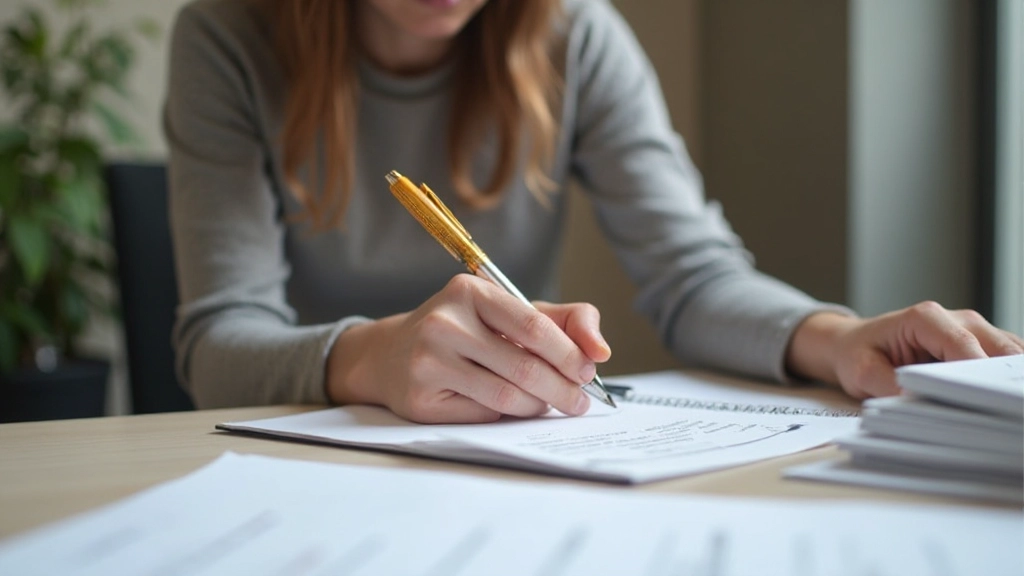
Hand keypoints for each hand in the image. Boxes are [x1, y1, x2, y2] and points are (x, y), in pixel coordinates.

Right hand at [325, 274, 611, 422]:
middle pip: (524, 366)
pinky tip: (514, 409)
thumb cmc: (463, 330)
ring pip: (506, 397)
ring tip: (549, 405)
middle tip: (580, 401)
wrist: (390, 354)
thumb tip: (601, 351)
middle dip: (563, 389)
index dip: (568, 353)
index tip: (588, 371)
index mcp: (470, 291)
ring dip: (538, 406)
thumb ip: (562, 319)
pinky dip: (508, 416)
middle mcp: (445, 322)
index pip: (533, 325)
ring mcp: (428, 361)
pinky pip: (483, 416)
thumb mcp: (508, 312)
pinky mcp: (421, 399)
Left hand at [786, 301, 1023, 398]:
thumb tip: (918, 403)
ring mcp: (972, 330)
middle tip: (1006, 413)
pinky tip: (999, 404)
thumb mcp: (862, 372)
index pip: (964, 346)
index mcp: (925, 318)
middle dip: (1001, 381)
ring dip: (1006, 381)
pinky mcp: (979, 345)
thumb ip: (889, 386)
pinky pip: (1004, 361)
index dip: (978, 377)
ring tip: (1006, 412)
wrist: (853, 343)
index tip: (988, 403)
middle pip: (997, 350)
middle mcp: (956, 318)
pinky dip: (1004, 381)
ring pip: (1008, 355)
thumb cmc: (858, 353)